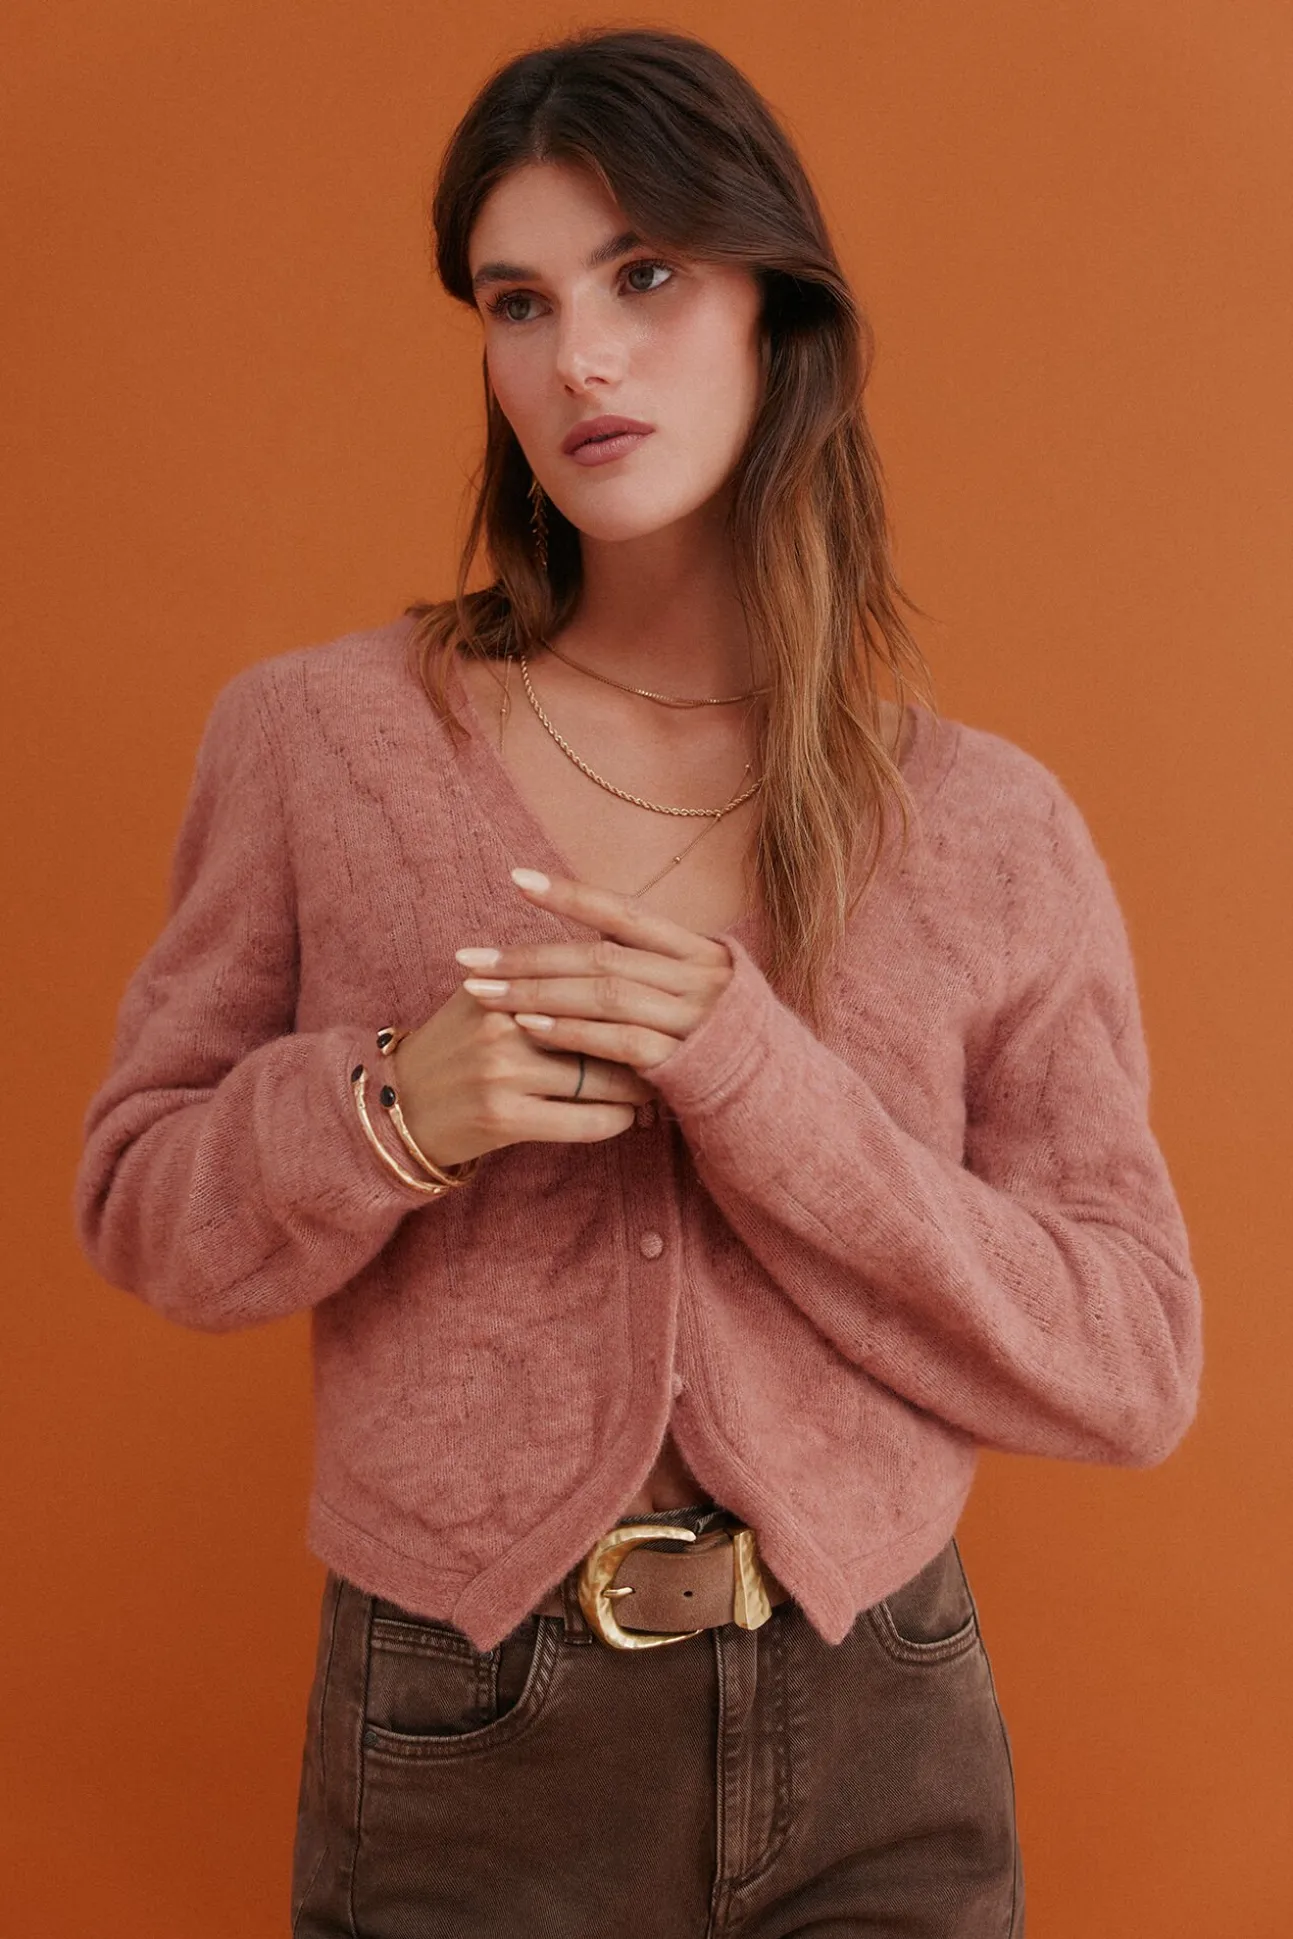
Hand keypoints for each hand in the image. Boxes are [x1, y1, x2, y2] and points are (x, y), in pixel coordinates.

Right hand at [387, 984, 652, 1171]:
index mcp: (503, 986)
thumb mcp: (483, 1000)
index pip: (584, 984)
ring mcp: (502, 1071)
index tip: (658, 1010)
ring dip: (636, 1088)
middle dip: (642, 1044)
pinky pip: (584, 1121)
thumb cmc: (453, 1051)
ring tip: (654, 1088)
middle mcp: (503, 1021)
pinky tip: (624, 1119)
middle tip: (671, 1051)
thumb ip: (535, 980)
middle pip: (599, 1029)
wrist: (397, 1108)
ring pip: (600, 1077)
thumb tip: (608, 960)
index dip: (628, 1000)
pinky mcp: (503, 1118)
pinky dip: (614, 1121)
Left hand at [454, 869, 734, 1073]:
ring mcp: (693, 1017)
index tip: (515, 880)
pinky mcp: (684, 1060)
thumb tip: (592, 936)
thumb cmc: (723, 1044)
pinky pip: (620, 1040)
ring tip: (483, 993)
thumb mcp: (695, 992)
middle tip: (469, 959)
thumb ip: (652, 966)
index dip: (571, 894)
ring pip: (604, 994)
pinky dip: (572, 1032)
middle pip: (600, 955)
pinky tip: (529, 1028)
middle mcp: (698, 976)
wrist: (775, 1099)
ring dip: (537, 993)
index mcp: (698, 950)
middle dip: (529, 956)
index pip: (625, 912)